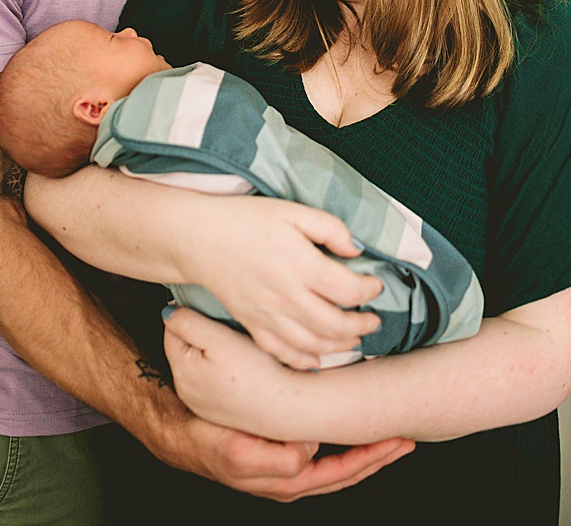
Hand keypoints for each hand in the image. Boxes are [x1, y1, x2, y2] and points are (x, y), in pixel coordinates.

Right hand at [162, 408, 412, 501]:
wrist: (180, 434)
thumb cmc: (208, 440)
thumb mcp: (240, 453)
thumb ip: (278, 459)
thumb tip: (309, 451)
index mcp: (288, 481)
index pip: (342, 473)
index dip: (371, 457)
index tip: (396, 439)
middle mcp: (293, 480)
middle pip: (347, 473)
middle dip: (378, 456)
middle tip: (406, 437)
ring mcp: (287, 469)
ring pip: (338, 464)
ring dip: (365, 451)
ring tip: (389, 435)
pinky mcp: (279, 453)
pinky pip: (322, 453)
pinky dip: (343, 443)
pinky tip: (350, 428)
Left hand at [165, 306, 319, 438]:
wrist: (292, 409)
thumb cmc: (258, 372)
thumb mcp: (218, 338)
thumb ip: (187, 322)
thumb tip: (168, 313)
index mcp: (181, 372)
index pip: (173, 331)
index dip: (192, 316)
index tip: (212, 313)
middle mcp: (187, 393)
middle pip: (186, 349)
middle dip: (201, 336)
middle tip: (229, 331)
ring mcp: (204, 406)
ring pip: (201, 367)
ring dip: (212, 355)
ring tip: (239, 350)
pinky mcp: (223, 414)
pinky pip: (216, 385)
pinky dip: (225, 374)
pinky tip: (244, 371)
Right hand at [182, 196, 382, 368]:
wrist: (196, 237)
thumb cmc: (243, 219)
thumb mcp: (290, 210)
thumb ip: (329, 227)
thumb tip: (356, 249)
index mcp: (300, 264)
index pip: (348, 290)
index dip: (370, 290)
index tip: (374, 285)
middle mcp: (287, 295)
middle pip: (337, 325)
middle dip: (363, 326)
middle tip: (373, 320)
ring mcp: (268, 314)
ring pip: (314, 344)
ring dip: (340, 346)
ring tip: (354, 339)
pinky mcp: (252, 324)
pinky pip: (282, 352)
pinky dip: (303, 360)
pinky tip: (317, 359)